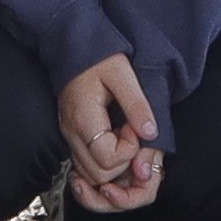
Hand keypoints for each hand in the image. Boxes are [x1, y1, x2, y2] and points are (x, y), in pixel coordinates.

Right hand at [58, 54, 163, 213]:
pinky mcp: (71, 136)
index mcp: (84, 119)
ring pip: (91, 174)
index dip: (128, 150)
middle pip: (98, 174)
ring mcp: (69, 137)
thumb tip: (151, 133)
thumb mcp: (122, 73)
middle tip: (131, 132)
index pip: (107, 159)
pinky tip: (115, 142)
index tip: (133, 127)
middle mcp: (72, 134)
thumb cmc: (96, 56)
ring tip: (123, 136)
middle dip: (122, 162)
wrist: (70, 45)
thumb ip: (137, 104)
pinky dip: (103, 163)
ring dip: (113, 165)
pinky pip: (86, 165)